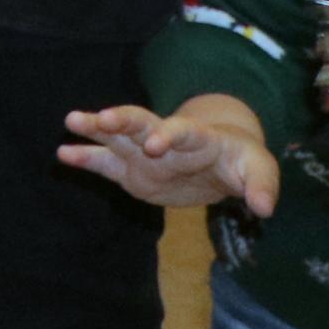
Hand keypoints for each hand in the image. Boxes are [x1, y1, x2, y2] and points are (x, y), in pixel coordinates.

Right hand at [56, 96, 278, 216]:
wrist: (222, 161)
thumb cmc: (241, 162)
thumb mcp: (259, 171)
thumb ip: (261, 186)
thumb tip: (264, 209)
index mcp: (196, 137)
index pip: (180, 130)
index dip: (167, 135)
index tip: (152, 145)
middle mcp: (164, 139)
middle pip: (139, 122)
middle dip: (121, 120)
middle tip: (100, 119)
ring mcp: (143, 153)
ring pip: (116, 137)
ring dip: (94, 128)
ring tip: (70, 120)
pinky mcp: (132, 172)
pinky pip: (106, 164)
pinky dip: (86, 159)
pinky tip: (63, 154)